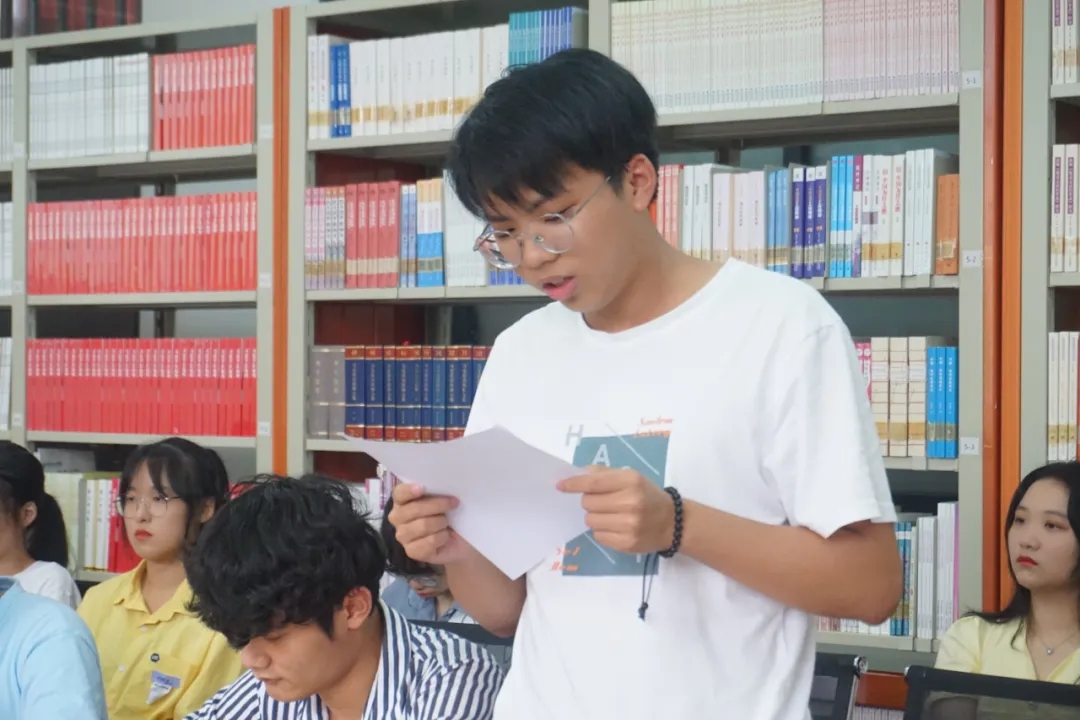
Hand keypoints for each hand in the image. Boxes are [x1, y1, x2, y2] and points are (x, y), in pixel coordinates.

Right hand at [387, 484, 468, 564]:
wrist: (458, 541)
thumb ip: (437, 491)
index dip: (409, 491)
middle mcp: (397, 517)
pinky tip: (444, 536)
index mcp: (401, 500)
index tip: (421, 488)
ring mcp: (402, 536)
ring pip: (423, 525)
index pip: (399, 493)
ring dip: (441, 522)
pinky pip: (430, 541)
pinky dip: (443, 537)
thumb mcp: (443, 499)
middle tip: (454, 503)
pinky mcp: (411, 551)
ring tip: (447, 523)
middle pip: (414, 509)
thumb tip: (443, 487)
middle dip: (438, 505)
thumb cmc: (448, 514)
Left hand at [557, 466, 674, 554]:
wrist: (672, 523)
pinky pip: (598, 536)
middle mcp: (630, 503)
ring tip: (611, 515)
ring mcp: (628, 526)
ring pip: (590, 520)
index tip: (560, 486)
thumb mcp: (631, 477)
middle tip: (604, 502)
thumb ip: (604, 474)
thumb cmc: (647, 495)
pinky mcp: (626, 543)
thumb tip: (578, 474)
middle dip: (590, 501)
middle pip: (588, 503)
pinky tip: (616, 526)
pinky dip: (602, 530)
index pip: (594, 482)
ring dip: (595, 517)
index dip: (574, 484)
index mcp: (631, 482)